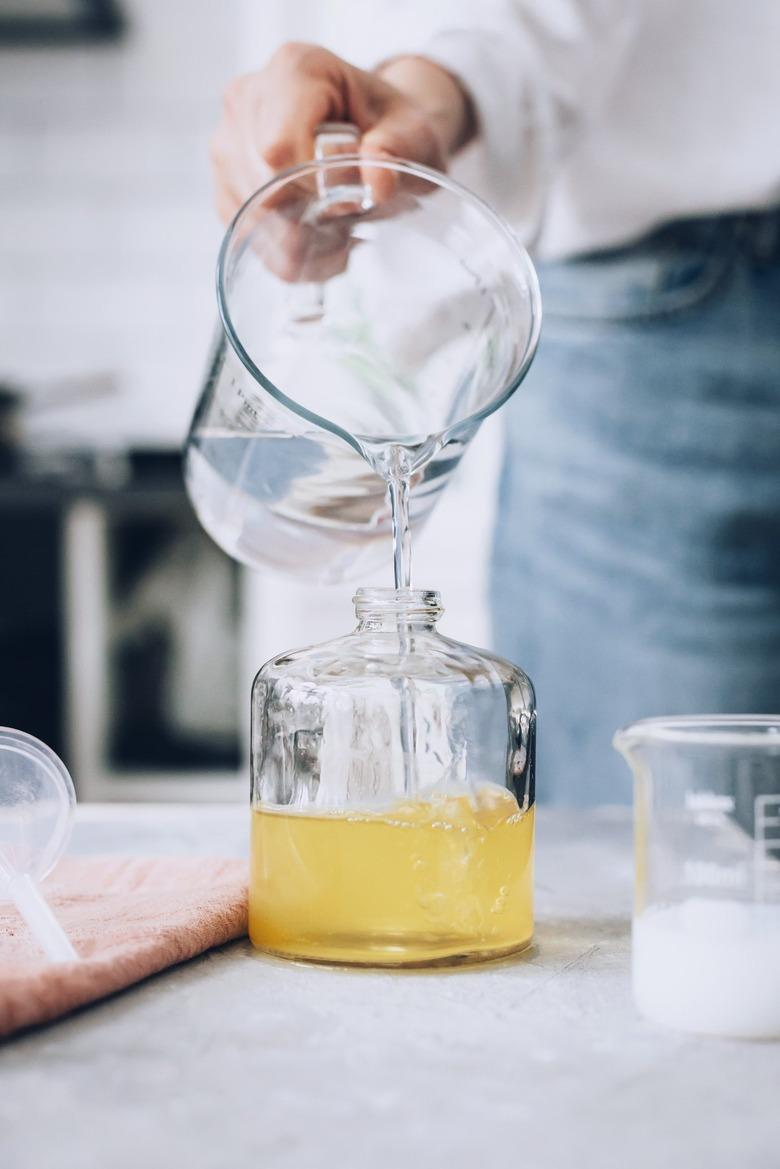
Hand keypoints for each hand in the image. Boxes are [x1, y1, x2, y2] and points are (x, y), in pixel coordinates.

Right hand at [210, 43, 473, 222]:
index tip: (352, 193)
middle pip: (263, 190)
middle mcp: (247, 99)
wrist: (378, 133)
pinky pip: (251, 240)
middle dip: (311, 217)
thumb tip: (378, 183)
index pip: (277, 148)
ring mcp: (227, 144)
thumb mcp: (413, 134)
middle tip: (353, 214)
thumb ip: (398, 152)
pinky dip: (292, 255)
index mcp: (294, 70)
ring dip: (305, 242)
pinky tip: (320, 236)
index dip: (314, 187)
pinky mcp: (226, 186)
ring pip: (255, 222)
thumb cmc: (391, 128)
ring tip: (341, 225)